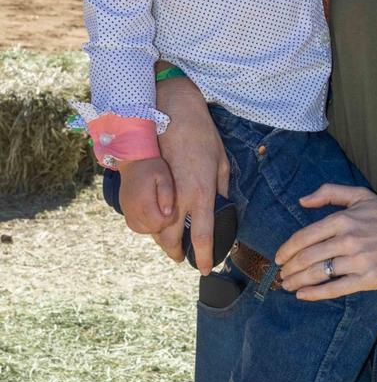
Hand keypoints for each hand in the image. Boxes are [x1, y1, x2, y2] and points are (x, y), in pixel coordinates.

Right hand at [119, 156, 175, 234]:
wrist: (133, 160)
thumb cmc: (152, 167)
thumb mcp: (164, 176)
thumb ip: (167, 194)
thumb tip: (168, 213)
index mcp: (143, 202)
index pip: (159, 222)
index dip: (170, 219)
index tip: (175, 209)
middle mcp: (133, 209)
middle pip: (152, 229)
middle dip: (163, 223)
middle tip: (169, 211)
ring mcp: (127, 211)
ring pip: (143, 230)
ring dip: (154, 225)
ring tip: (161, 212)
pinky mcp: (125, 211)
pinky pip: (135, 226)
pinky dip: (145, 225)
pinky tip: (152, 215)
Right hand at [154, 75, 229, 274]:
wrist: (172, 113)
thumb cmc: (202, 134)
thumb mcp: (222, 160)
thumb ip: (222, 187)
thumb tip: (223, 205)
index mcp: (202, 194)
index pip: (204, 236)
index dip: (205, 256)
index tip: (207, 268)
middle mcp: (179, 199)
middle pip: (173, 240)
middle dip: (178, 254)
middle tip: (186, 260)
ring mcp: (160, 192)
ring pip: (157, 230)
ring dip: (164, 241)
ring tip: (173, 245)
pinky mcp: (148, 184)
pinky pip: (148, 213)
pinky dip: (154, 223)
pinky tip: (161, 223)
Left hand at [275, 185, 376, 299]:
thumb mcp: (361, 195)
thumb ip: (330, 192)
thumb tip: (302, 201)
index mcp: (343, 219)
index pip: (305, 237)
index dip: (287, 249)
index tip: (280, 257)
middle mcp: (348, 240)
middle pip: (308, 257)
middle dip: (289, 268)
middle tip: (282, 274)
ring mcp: (358, 261)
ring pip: (318, 273)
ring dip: (297, 282)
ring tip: (288, 286)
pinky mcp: (367, 280)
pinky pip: (335, 289)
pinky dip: (315, 294)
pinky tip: (303, 296)